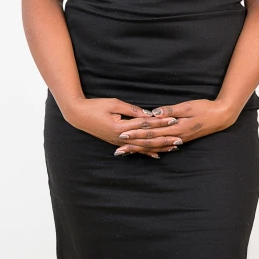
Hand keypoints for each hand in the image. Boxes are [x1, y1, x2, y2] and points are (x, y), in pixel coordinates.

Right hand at [63, 97, 183, 158]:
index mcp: (120, 127)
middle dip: (164, 139)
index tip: (173, 121)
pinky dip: (146, 152)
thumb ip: (131, 109)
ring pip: (142, 148)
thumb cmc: (96, 106)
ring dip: (158, 148)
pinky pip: (134, 150)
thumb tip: (147, 113)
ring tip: (172, 148)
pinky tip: (156, 155)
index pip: (145, 125)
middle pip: (147, 140)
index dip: (160, 123)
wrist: (78, 115)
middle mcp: (121, 138)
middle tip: (179, 139)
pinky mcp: (117, 142)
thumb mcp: (114, 103)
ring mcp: (119, 142)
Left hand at [114, 99, 234, 156]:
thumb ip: (170, 111)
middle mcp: (175, 137)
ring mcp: (179, 140)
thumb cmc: (205, 108)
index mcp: (175, 128)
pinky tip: (147, 152)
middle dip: (134, 146)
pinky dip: (153, 150)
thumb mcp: (187, 106)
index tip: (122, 135)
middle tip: (118, 150)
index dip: (136, 134)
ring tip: (128, 152)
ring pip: (156, 147)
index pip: (151, 132)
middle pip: (151, 143)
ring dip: (141, 150)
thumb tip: (154, 114)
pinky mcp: (181, 139)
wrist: (221, 117)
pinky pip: (164, 147)